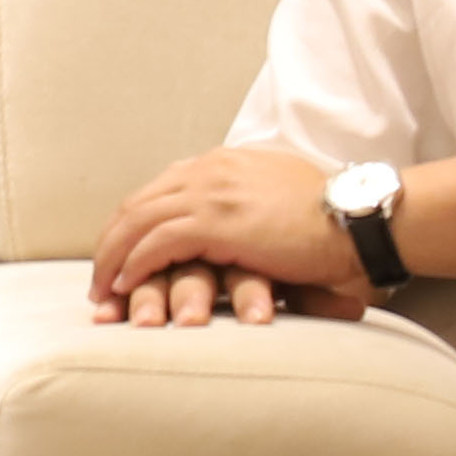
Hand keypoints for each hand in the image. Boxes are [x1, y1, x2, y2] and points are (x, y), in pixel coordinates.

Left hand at [90, 146, 371, 329]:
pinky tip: (126, 287)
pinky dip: (135, 265)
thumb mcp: (274, 196)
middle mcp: (206, 171)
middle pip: (137, 205)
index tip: (119, 253)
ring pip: (137, 223)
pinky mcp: (216, 223)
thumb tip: (229, 226)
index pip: (157, 192)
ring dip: (113, 259)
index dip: (132, 225)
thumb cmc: (327, 217)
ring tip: (103, 292)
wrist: (356, 219)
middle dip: (111, 243)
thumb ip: (243, 202)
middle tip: (99, 278)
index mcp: (218, 163)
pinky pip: (156, 244)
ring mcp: (209, 194)